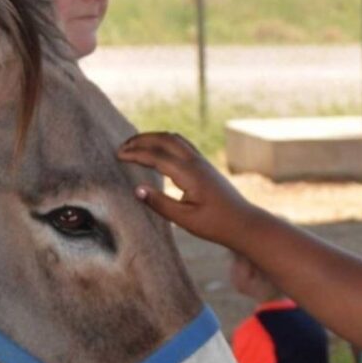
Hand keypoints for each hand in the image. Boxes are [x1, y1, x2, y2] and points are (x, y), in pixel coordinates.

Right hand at [118, 132, 252, 247]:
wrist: (243, 223)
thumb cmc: (215, 224)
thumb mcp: (184, 219)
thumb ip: (159, 203)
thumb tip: (136, 189)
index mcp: (190, 173)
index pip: (157, 156)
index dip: (136, 154)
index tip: (118, 155)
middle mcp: (196, 162)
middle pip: (165, 139)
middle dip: (142, 139)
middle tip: (122, 146)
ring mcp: (202, 161)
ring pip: (174, 138)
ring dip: (153, 137)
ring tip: (135, 144)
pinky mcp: (204, 164)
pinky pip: (182, 144)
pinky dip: (165, 141)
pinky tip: (157, 150)